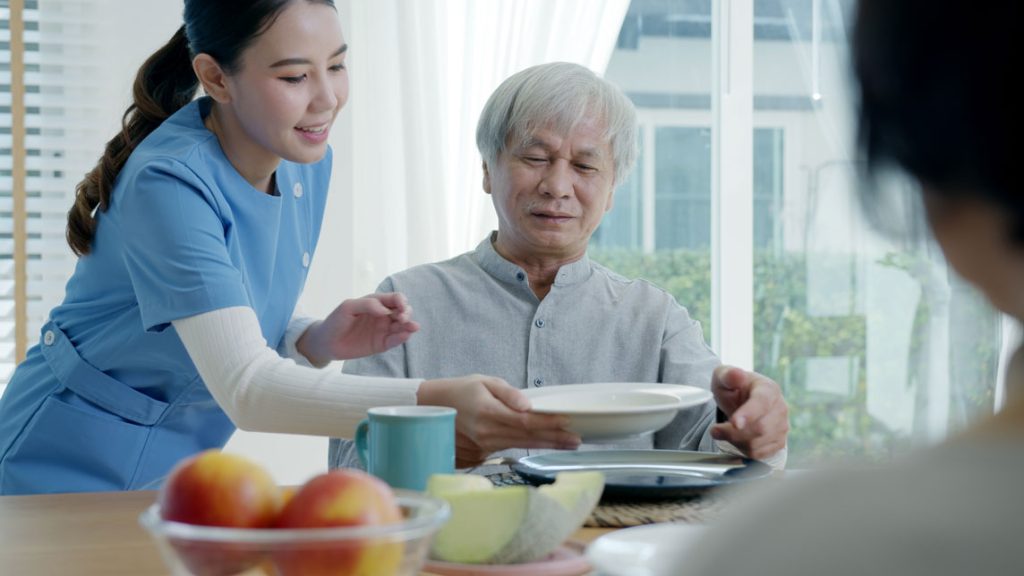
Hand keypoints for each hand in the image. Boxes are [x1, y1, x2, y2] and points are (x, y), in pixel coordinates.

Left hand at [297, 293, 419, 363]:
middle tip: (402, 318)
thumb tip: (386, 310)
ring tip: (412, 327)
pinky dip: (402, 338)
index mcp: (376, 303)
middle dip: (406, 313)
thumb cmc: (336, 321)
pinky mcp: (381, 344)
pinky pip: (395, 340)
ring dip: (409, 325)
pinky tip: (405, 335)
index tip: (401, 306)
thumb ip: (367, 304)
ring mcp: (383, 330)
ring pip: (402, 326)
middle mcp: (383, 315)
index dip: (401, 301)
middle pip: (403, 311)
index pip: (394, 299)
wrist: (326, 342)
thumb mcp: (348, 307)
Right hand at [417, 375, 581, 467]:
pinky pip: (509, 449)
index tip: (568, 423)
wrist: (431, 408)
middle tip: (576, 440)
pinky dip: (528, 445)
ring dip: (545, 444)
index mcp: (489, 413)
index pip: (527, 422)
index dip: (549, 424)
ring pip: (521, 446)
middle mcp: (487, 433)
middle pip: (528, 438)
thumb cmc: (460, 391)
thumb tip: (529, 405)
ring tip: (567, 443)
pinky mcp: (482, 452)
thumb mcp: (485, 382)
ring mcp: (484, 445)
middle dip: (554, 439)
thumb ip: (509, 393)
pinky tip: (544, 443)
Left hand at [709, 365, 788, 459]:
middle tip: (716, 429)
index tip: (735, 423)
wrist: (742, 401)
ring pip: (757, 444)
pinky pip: (758, 454)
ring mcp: (781, 426)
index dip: (749, 414)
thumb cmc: (733, 388)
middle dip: (733, 432)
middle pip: (760, 428)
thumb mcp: (724, 377)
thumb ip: (728, 375)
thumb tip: (736, 374)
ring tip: (725, 431)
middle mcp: (780, 408)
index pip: (762, 403)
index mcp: (768, 389)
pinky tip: (736, 439)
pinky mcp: (778, 442)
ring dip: (735, 441)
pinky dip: (742, 450)